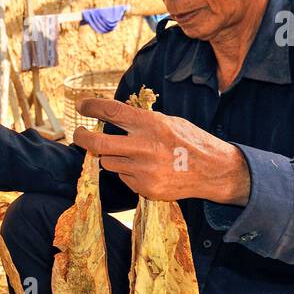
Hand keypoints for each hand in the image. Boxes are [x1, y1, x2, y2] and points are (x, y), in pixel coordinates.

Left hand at [74, 97, 250, 203]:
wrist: (214, 171)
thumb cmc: (191, 142)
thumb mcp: (170, 122)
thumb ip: (142, 121)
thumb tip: (113, 116)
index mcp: (151, 124)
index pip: (111, 111)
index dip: (91, 106)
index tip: (81, 105)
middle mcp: (144, 147)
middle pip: (98, 143)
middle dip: (82, 137)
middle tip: (78, 134)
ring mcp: (144, 170)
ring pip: (108, 162)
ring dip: (111, 157)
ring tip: (130, 154)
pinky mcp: (145, 188)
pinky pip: (123, 178)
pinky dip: (128, 172)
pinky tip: (146, 170)